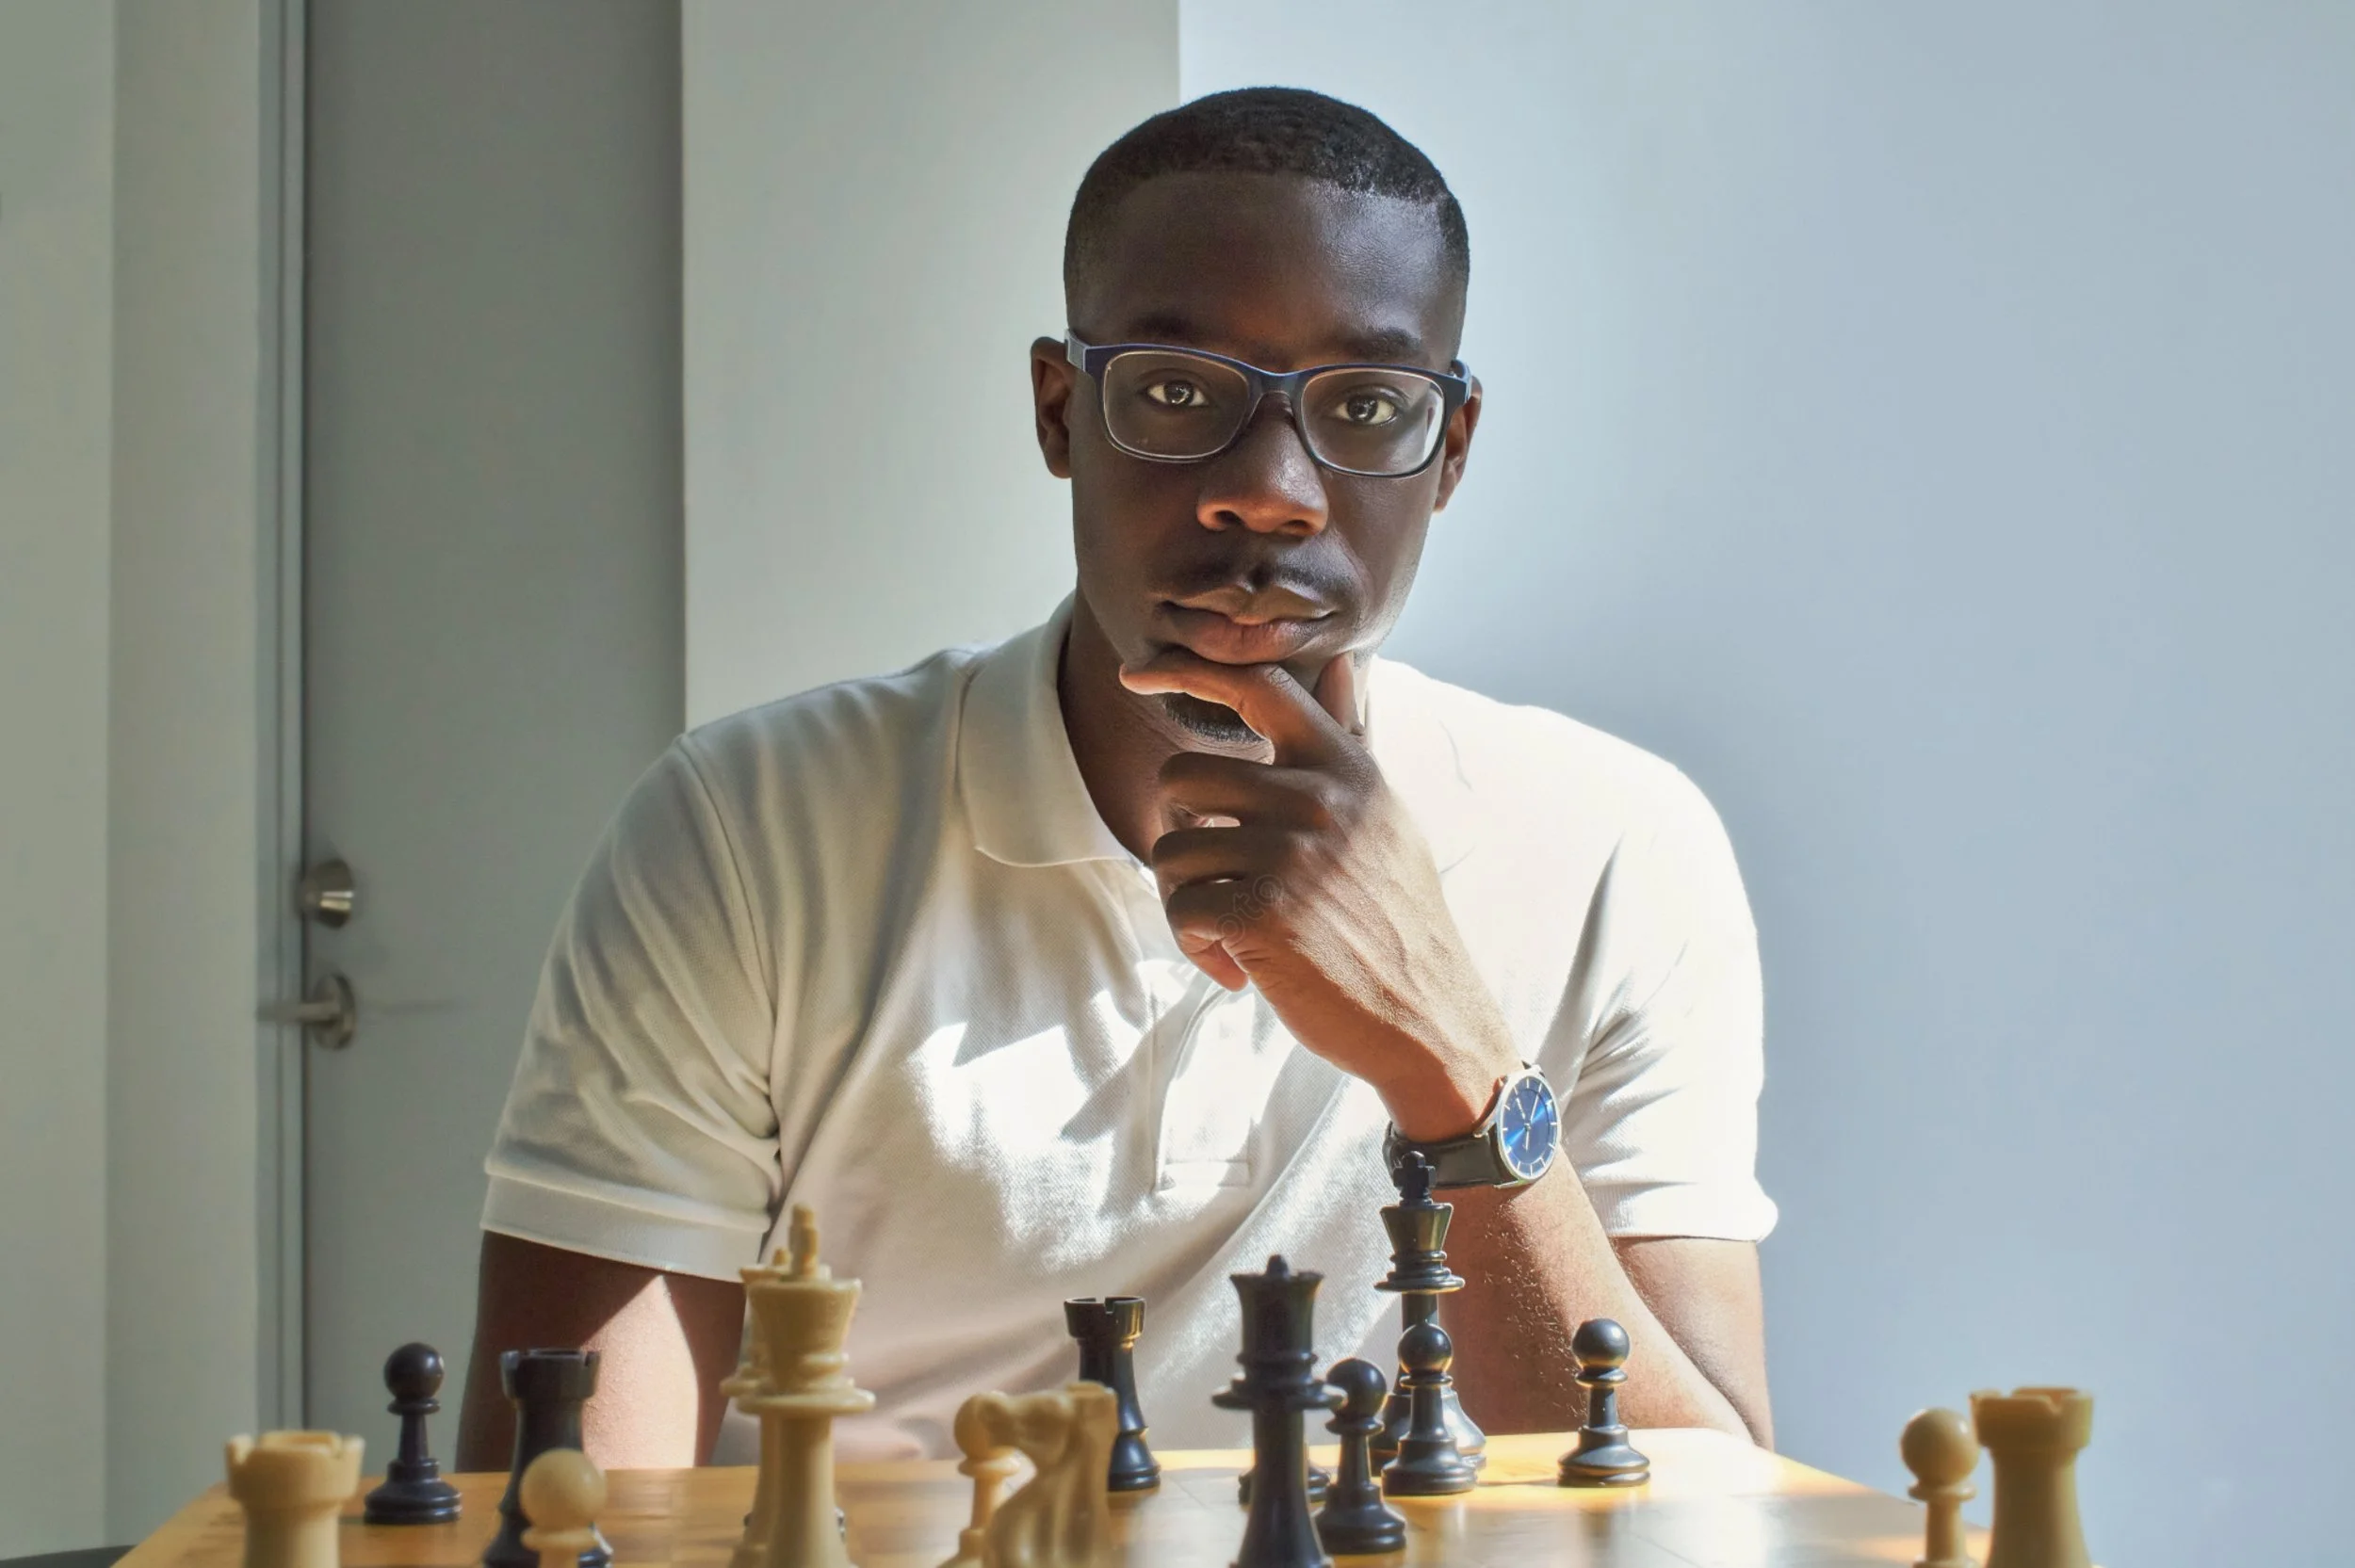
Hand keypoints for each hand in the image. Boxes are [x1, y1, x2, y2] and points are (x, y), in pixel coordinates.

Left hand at [1118, 651, 1520, 1140]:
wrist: (1427, 1017)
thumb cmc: (1393, 918)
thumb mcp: (1385, 817)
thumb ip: (1350, 742)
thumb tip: (1340, 665)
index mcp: (1346, 769)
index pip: (1259, 686)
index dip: (1187, 671)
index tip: (1137, 676)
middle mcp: (1319, 800)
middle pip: (1181, 779)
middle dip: (1185, 836)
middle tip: (1220, 882)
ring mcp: (1291, 855)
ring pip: (1171, 851)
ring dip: (1188, 900)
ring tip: (1239, 932)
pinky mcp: (1264, 915)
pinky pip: (1181, 909)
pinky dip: (1196, 945)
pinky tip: (1239, 968)